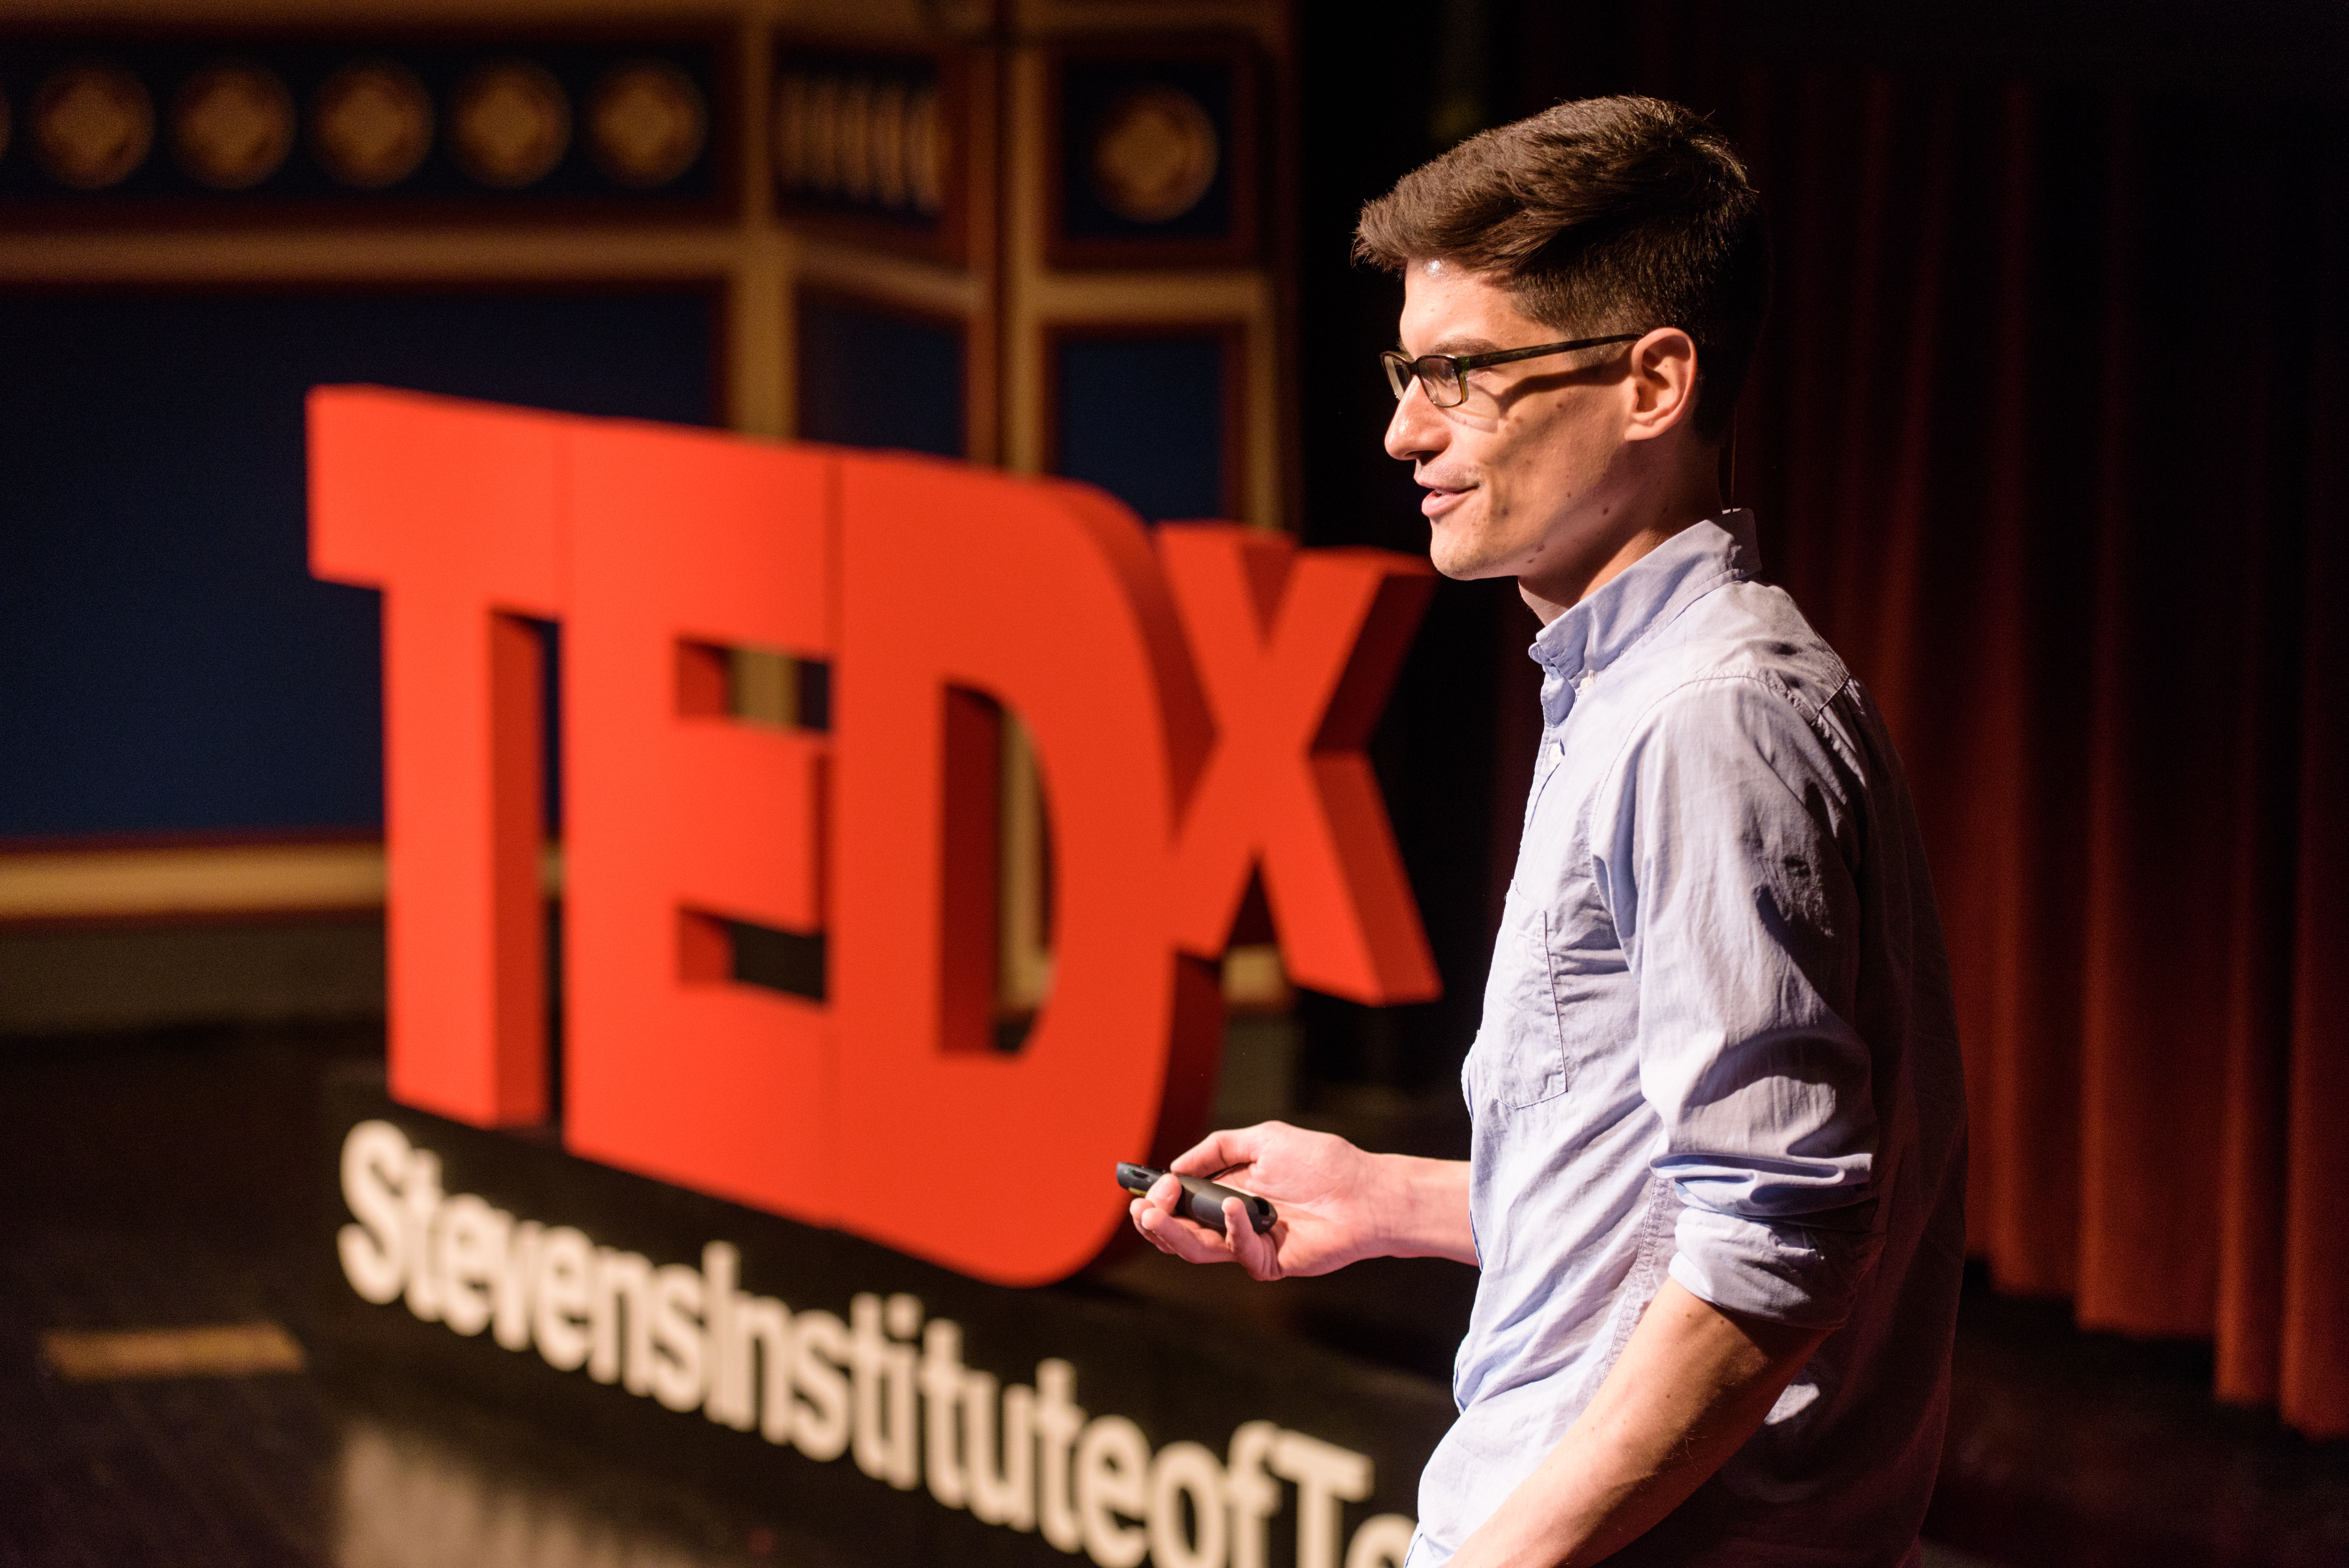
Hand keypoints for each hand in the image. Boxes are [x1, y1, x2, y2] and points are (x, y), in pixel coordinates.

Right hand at [1129, 1121, 1469, 1278]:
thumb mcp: (1265, 1139)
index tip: (1152, 1183)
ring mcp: (1249, 1244)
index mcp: (1227, 1191)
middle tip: (1143, 1207)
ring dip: (1172, 1233)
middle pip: (1179, 1232)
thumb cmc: (1322, 1162)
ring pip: (1197, 1249)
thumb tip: (1175, 1165)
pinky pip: (1238, 1251)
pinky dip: (1231, 1228)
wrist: (1365, 1191)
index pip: (1179, 1203)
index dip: (1160, 1196)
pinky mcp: (1268, 1262)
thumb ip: (1219, 1148)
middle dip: (1154, 1221)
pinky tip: (1233, 1206)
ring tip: (1156, 1214)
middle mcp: (1233, 1221)